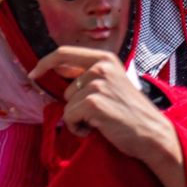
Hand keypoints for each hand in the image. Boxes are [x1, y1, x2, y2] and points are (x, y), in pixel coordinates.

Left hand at [31, 46, 185, 186]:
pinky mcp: (94, 104)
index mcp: (105, 58)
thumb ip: (88, 73)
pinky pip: (69, 117)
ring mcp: (97, 85)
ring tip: (102, 121)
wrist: (152, 134)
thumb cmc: (131, 112)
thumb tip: (57, 68)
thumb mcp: (112, 82)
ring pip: (67, 105)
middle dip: (77, 105)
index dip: (45, 63)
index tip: (34, 74)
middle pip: (66, 88)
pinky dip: (79, 128)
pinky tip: (98, 129)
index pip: (63, 52)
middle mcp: (101, 67)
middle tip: (101, 114)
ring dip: (80, 118)